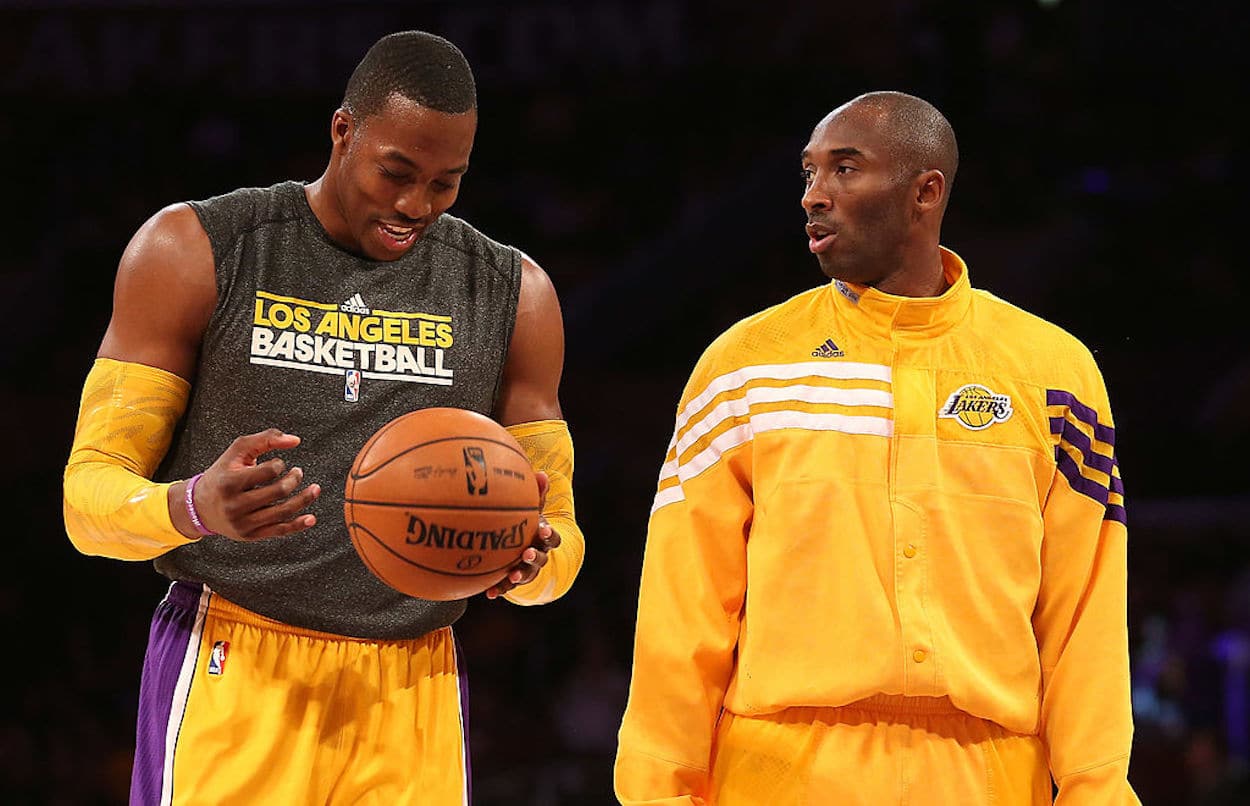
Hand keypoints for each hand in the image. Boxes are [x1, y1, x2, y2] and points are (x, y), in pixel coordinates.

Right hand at [187, 428, 321, 540]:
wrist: (199, 507)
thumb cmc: (222, 475)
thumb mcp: (237, 452)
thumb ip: (265, 439)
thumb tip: (295, 440)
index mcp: (230, 482)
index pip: (268, 471)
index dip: (279, 464)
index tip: (277, 464)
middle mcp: (235, 505)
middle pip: (278, 491)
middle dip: (294, 479)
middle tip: (298, 473)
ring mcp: (243, 523)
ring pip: (283, 512)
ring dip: (304, 499)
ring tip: (314, 489)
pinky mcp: (250, 535)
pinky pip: (279, 531)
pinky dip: (298, 525)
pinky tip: (311, 518)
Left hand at [486, 471, 560, 599]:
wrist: (524, 546)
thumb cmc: (527, 523)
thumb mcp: (532, 509)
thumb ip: (537, 494)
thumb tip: (541, 473)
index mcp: (543, 539)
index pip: (552, 538)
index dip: (549, 535)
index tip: (543, 529)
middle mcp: (538, 555)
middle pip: (541, 558)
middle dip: (534, 556)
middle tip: (526, 553)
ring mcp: (526, 569)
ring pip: (527, 575)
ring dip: (520, 575)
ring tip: (512, 575)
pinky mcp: (512, 579)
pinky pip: (506, 585)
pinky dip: (500, 589)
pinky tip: (489, 593)